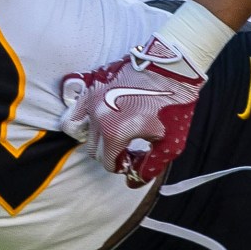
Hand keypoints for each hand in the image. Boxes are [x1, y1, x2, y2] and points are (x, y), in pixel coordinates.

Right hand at [56, 38, 204, 187]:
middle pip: (93, 149)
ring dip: (95, 136)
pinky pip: (76, 107)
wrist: (173, 67)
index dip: (122, 165)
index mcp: (115, 132)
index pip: (107, 163)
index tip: (134, 157)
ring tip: (112, 133)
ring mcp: (92, 98)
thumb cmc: (174, 104)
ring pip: (80, 129)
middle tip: (127, 148)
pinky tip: (102, 116)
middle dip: (109, 153)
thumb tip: (132, 182)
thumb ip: (149, 167)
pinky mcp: (92, 84)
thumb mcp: (170, 143)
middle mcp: (98, 116)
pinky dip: (83, 116)